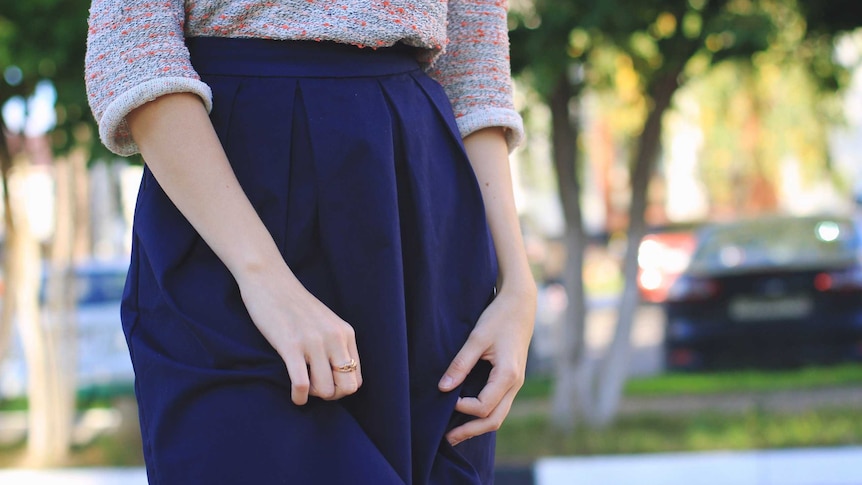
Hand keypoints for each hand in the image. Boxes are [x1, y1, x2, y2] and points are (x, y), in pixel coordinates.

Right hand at [236, 264, 361, 405]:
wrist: (270, 281)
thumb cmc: (295, 306)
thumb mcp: (326, 322)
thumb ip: (336, 344)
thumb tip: (338, 378)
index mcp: (346, 333)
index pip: (357, 378)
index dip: (342, 389)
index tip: (326, 383)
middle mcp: (334, 338)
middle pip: (346, 387)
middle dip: (331, 395)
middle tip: (315, 388)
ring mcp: (313, 342)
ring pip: (326, 390)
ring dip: (314, 396)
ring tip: (303, 389)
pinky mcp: (291, 345)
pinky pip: (302, 384)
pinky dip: (299, 397)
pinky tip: (295, 395)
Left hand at [438, 279, 535, 444]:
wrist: (520, 305)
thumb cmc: (498, 318)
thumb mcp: (476, 338)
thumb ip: (460, 364)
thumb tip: (443, 388)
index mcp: (508, 375)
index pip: (484, 406)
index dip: (463, 408)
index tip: (446, 397)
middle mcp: (515, 384)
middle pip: (494, 420)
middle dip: (470, 431)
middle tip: (446, 439)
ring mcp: (515, 384)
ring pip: (498, 415)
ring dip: (477, 427)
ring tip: (454, 433)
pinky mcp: (511, 380)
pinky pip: (499, 405)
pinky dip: (483, 415)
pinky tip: (466, 415)